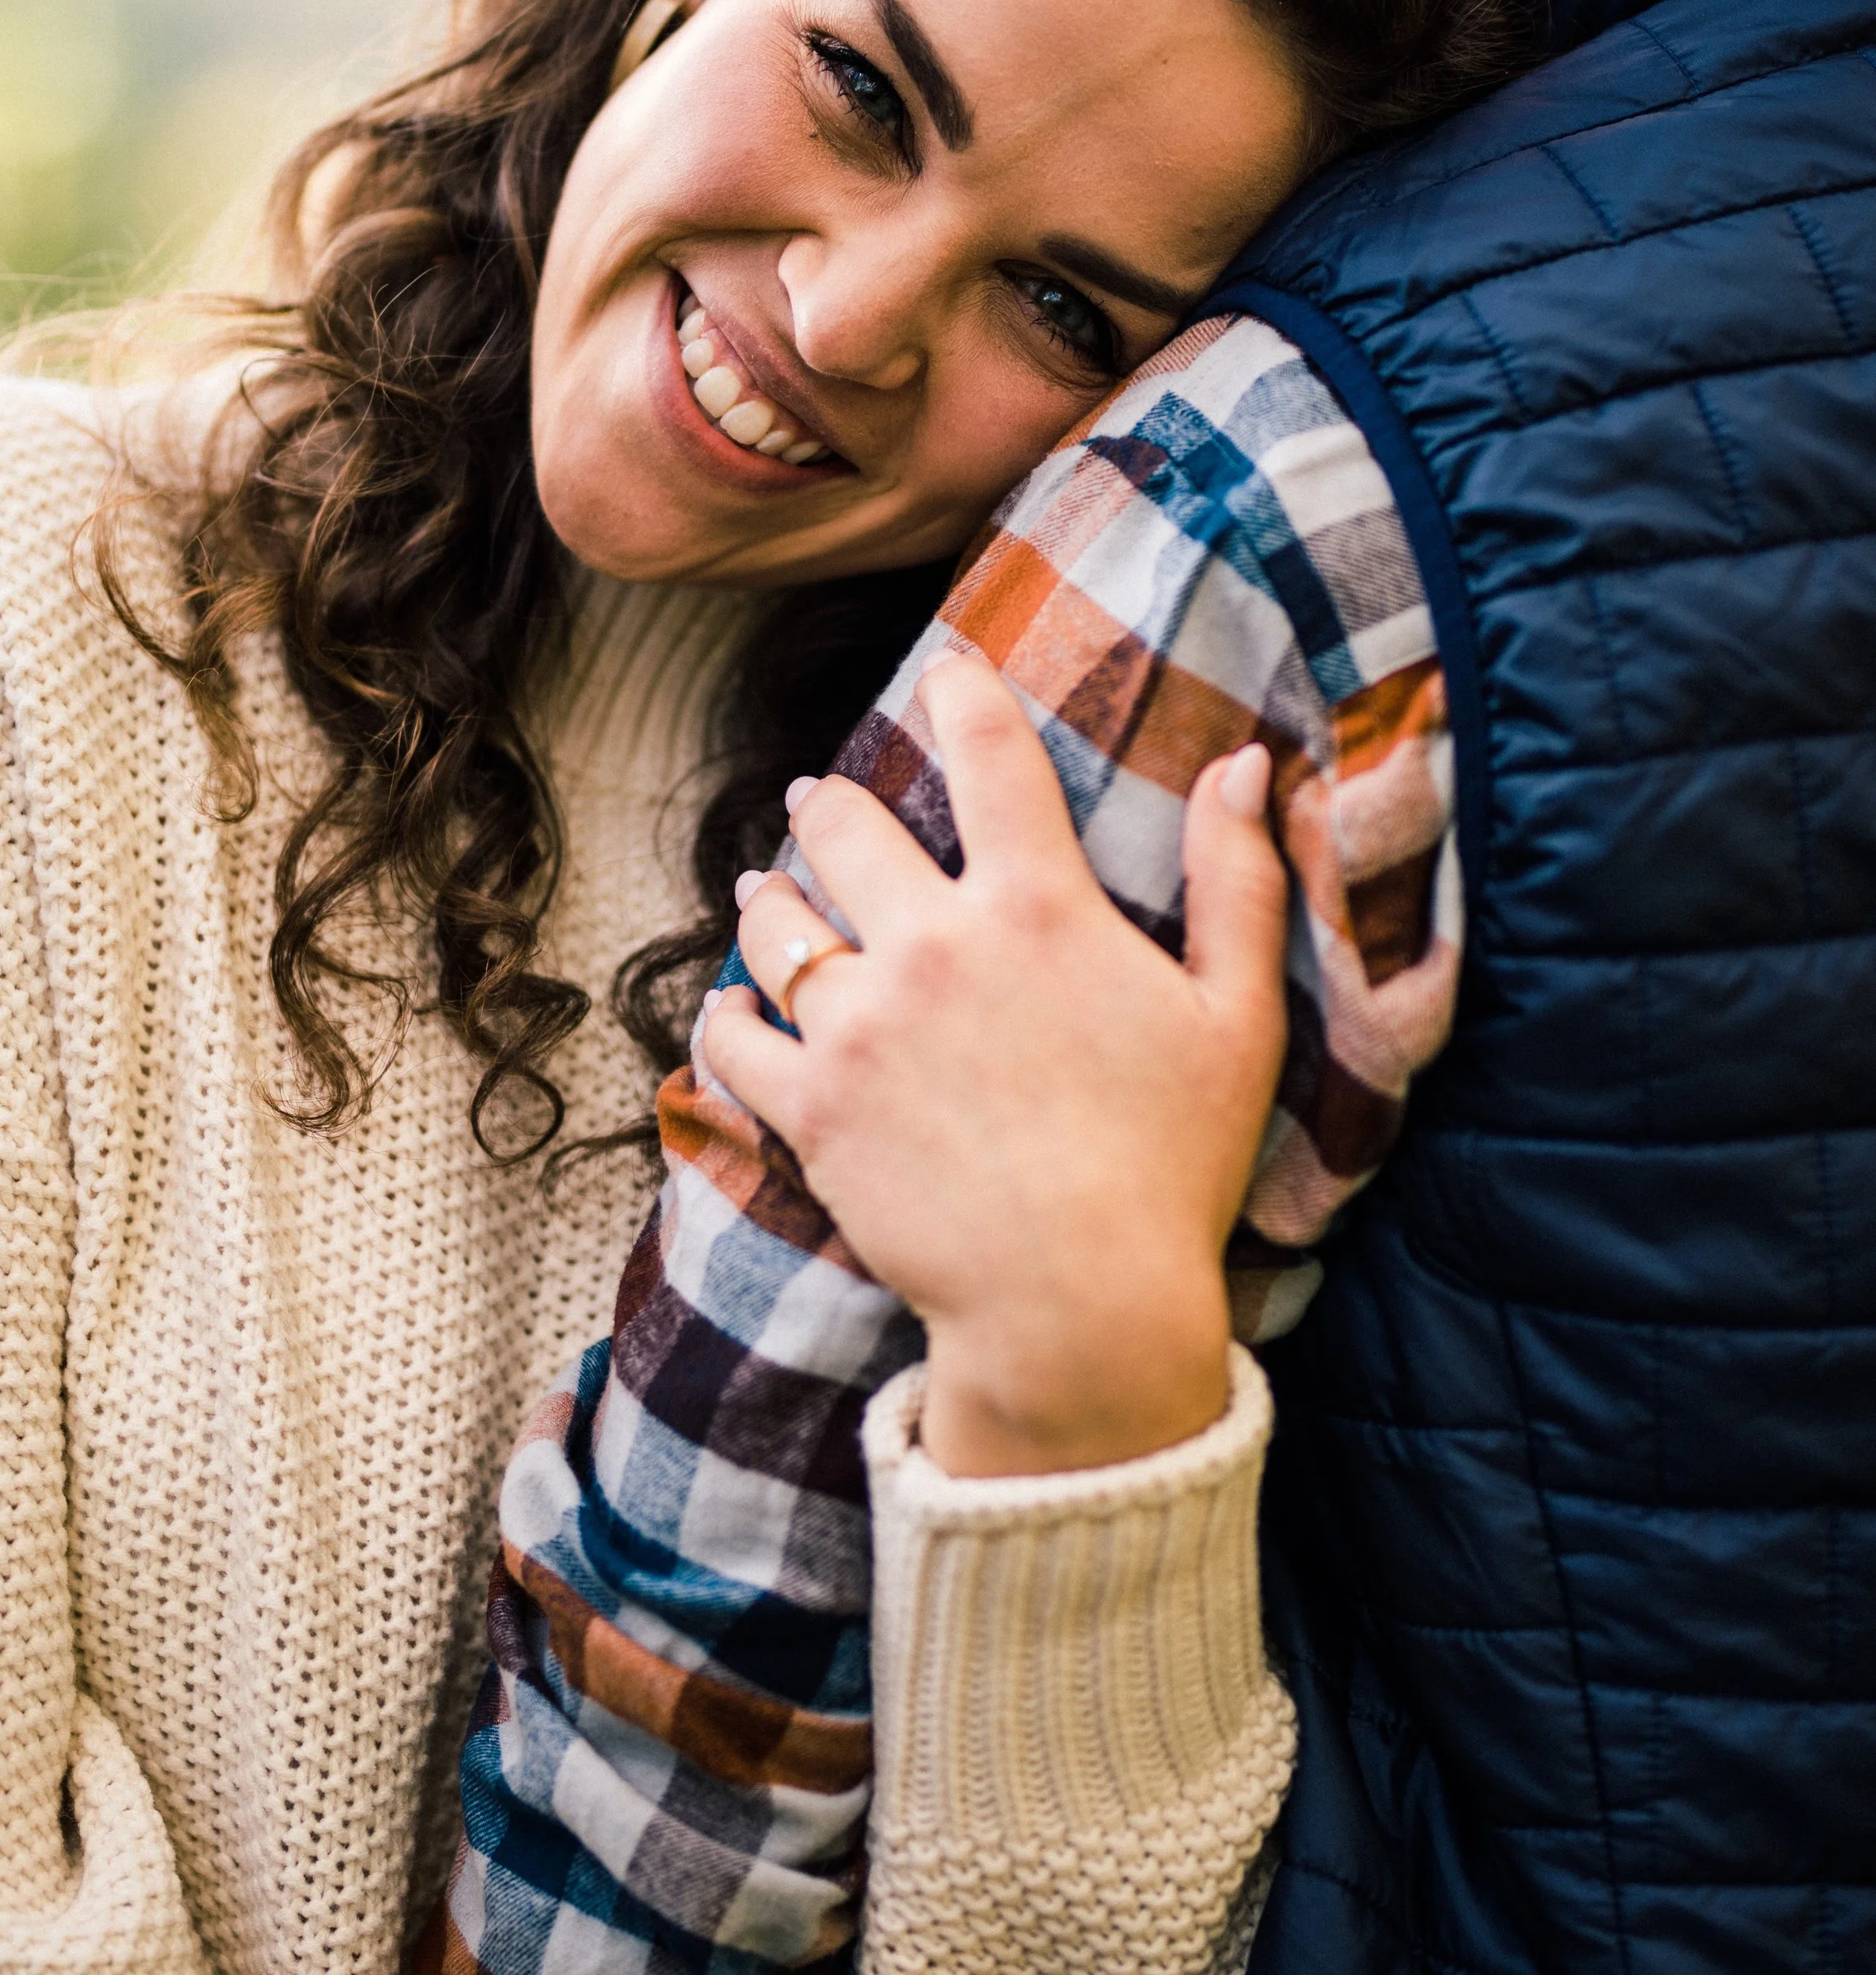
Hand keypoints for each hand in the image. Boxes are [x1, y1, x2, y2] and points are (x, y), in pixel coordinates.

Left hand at [705, 652, 1288, 1477]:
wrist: (1079, 1306)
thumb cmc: (1173, 1166)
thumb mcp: (1238, 1018)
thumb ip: (1239, 881)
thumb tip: (1249, 763)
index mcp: (1039, 908)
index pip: (988, 754)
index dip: (960, 692)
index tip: (941, 668)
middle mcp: (933, 945)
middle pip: (842, 821)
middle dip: (825, 800)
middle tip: (818, 800)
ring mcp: (859, 1026)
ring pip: (774, 920)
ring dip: (769, 897)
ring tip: (766, 893)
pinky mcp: (808, 1108)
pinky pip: (732, 1036)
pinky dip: (726, 1017)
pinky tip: (736, 1010)